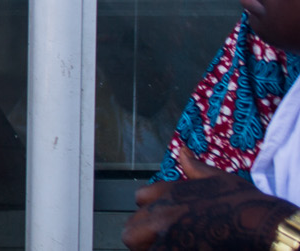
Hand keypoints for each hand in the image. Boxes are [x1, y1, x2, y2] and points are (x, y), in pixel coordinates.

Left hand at [124, 150, 297, 249]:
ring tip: (170, 247)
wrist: (261, 225)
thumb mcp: (219, 179)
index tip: (163, 220)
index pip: (140, 199)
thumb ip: (196, 168)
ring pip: (138, 245)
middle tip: (161, 242)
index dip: (150, 211)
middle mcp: (163, 214)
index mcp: (170, 193)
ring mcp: (168, 236)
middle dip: (142, 238)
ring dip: (151, 247)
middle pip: (131, 231)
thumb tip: (183, 152)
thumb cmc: (245, 203)